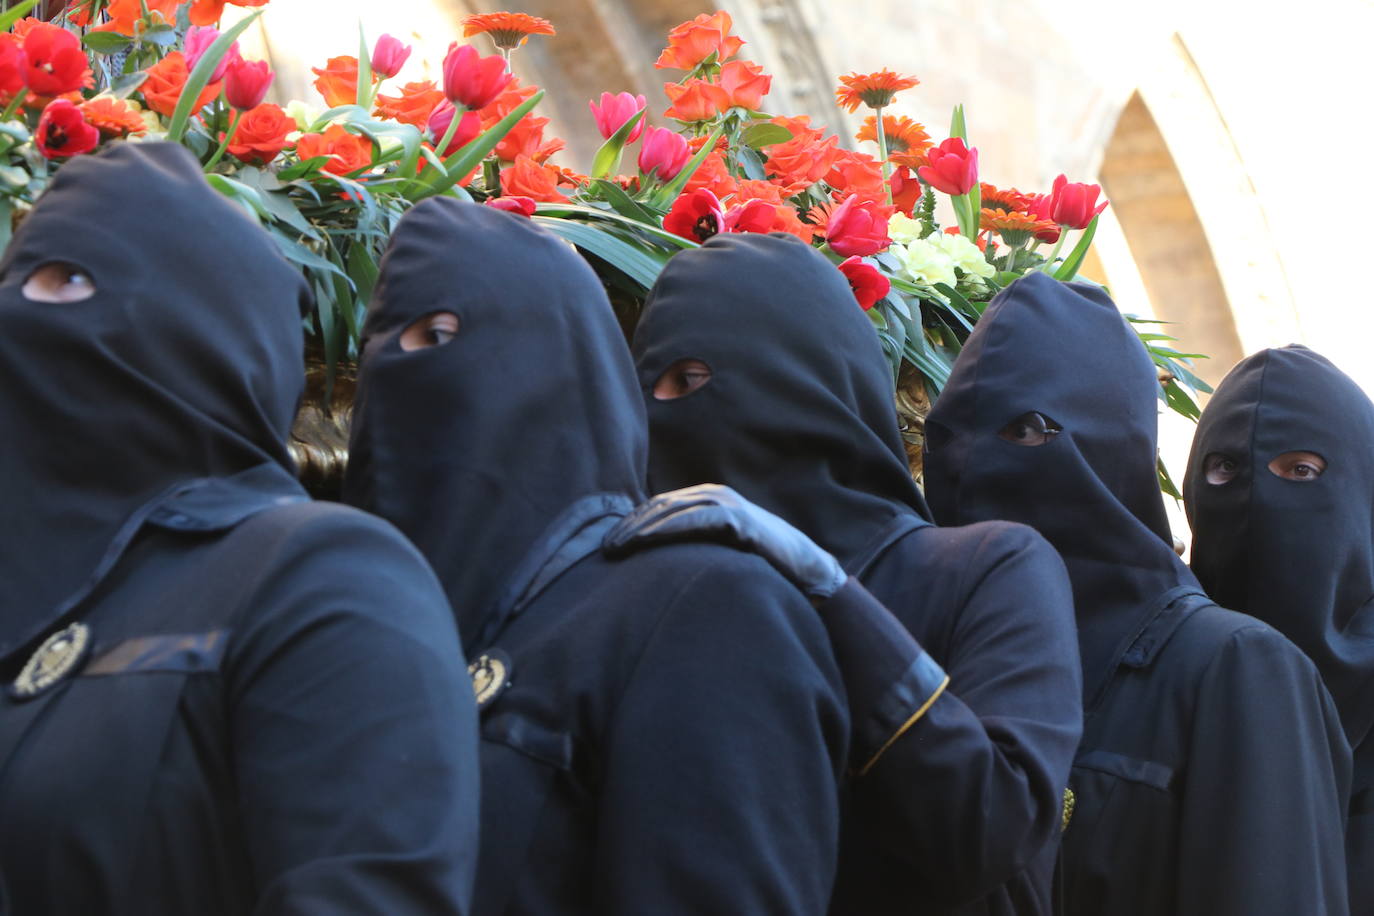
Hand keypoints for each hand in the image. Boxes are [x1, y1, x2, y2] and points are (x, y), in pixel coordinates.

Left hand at [604, 484, 847, 598]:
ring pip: (674, 511)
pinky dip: (672, 530)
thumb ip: (693, 543)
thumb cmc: (760, 563)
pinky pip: (698, 521)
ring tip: (619, 549)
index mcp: (706, 499)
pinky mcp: (740, 520)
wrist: (806, 570)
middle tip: (605, 550)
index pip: (658, 506)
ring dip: (643, 529)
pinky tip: (650, 542)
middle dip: (630, 527)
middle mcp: (715, 495)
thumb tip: (654, 558)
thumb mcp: (720, 548)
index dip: (630, 523)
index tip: (607, 544)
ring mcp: (728, 504)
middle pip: (660, 506)